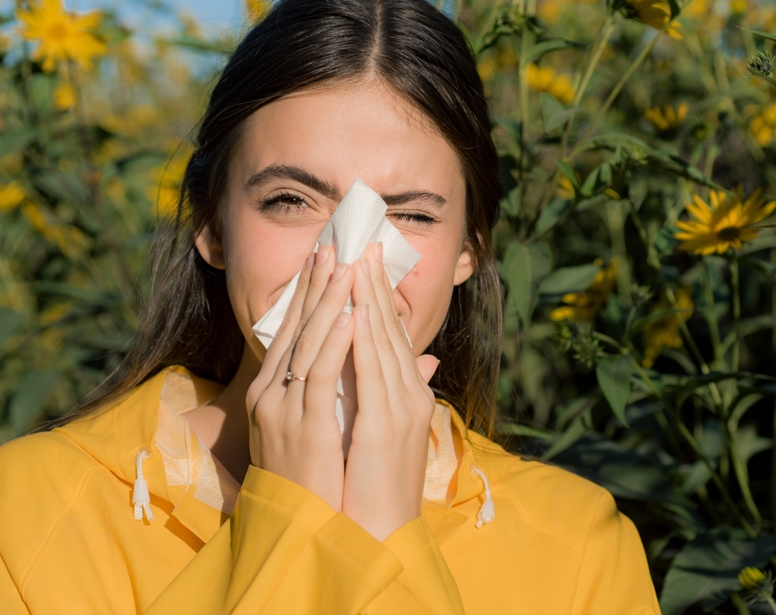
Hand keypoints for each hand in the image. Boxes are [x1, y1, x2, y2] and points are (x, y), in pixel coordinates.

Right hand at [244, 245, 355, 509]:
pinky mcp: (300, 429)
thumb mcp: (330, 427)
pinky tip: (349, 318)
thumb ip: (355, 390)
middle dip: (315, 286)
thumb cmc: (316, 482)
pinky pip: (318, 379)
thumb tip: (409, 361)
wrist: (296, 531)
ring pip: (306, 346)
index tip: (328, 259)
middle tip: (333, 246)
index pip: (293, 332)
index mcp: (272, 392)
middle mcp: (270, 395)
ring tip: (346, 268)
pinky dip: (333, 346)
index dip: (310, 294)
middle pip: (294, 330)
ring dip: (327, 304)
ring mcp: (281, 411)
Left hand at [342, 241, 440, 540]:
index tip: (365, 262)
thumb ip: (398, 393)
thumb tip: (418, 363)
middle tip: (362, 246)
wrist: (384, 530)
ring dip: (370, 301)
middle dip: (375, 287)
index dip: (379, 297)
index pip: (392, 337)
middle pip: (391, 331)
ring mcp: (400, 410)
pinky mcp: (385, 425)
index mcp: (408, 396)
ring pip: (384, 344)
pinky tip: (357, 313)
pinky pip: (374, 374)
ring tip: (357, 265)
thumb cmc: (378, 485)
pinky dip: (366, 341)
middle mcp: (409, 397)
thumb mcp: (386, 433)